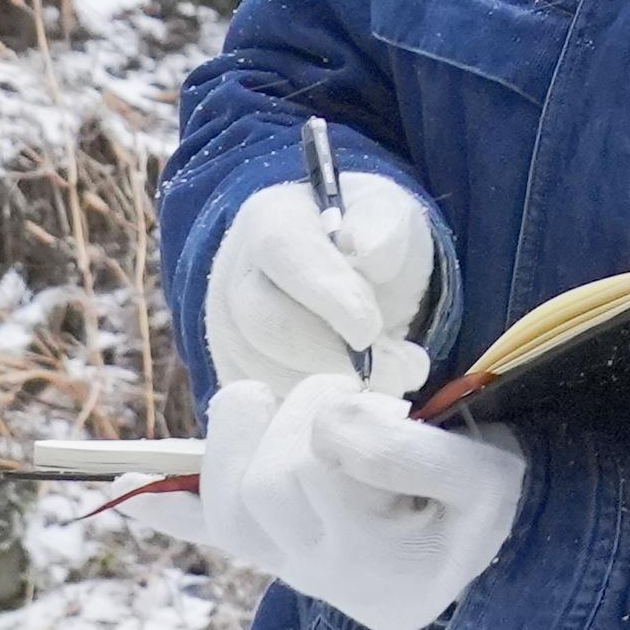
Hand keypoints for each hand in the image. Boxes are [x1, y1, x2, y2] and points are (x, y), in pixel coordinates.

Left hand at [175, 364, 530, 629]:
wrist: (501, 551)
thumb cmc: (494, 502)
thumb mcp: (485, 474)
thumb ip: (411, 453)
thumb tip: (329, 421)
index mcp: (381, 564)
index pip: (321, 468)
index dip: (339, 415)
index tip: (383, 401)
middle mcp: (325, 580)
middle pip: (266, 486)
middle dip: (293, 419)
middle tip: (342, 394)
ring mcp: (295, 570)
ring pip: (229, 506)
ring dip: (242, 441)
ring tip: (277, 405)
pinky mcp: (278, 553)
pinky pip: (211, 532)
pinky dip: (169, 508)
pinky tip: (127, 487)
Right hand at [204, 169, 438, 392]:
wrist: (353, 276)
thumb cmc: (368, 239)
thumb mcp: (390, 214)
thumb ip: (385, 226)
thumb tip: (371, 253)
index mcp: (270, 219)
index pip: (281, 251)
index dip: (326, 293)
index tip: (369, 328)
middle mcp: (234, 275)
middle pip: (263, 322)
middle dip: (334, 355)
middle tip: (402, 367)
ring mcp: (226, 331)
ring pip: (263, 373)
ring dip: (334, 390)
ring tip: (396, 380)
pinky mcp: (237, 377)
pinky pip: (265, 407)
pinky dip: (317, 414)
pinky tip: (360, 403)